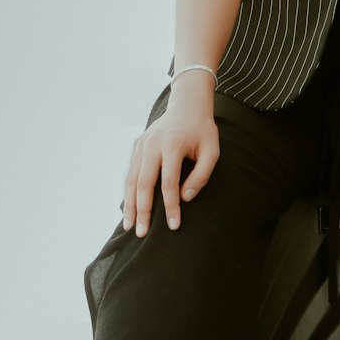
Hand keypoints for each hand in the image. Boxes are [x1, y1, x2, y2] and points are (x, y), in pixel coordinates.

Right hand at [122, 99, 218, 236]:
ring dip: (129, 204)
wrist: (187, 105)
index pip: (168, 183)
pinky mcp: (136, 145)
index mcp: (171, 145)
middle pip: (143, 184)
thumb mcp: (212, 150)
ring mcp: (141, 144)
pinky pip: (129, 172)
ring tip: (129, 226)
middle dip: (142, 211)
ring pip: (130, 179)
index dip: (171, 207)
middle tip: (141, 233)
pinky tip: (128, 207)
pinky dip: (127, 191)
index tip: (173, 226)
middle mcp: (152, 144)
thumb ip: (201, 175)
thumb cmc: (202, 131)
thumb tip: (186, 197)